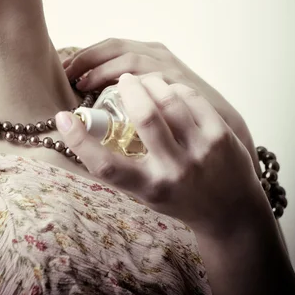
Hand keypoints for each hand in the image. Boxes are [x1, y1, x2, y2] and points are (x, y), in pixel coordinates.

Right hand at [56, 73, 267, 236]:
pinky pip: (191, 98)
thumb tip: (77, 126)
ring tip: (146, 81)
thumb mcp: (144, 189)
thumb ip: (119, 163)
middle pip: (145, 117)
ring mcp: (202, 151)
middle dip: (129, 89)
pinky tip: (169, 90)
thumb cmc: (176, 195)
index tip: (63, 117)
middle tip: (123, 81)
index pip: (106, 166)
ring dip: (152, 83)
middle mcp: (175, 170)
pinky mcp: (221, 135)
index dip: (79, 141)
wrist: (232, 213)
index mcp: (148, 187)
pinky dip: (174, 88)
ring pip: (169, 100)